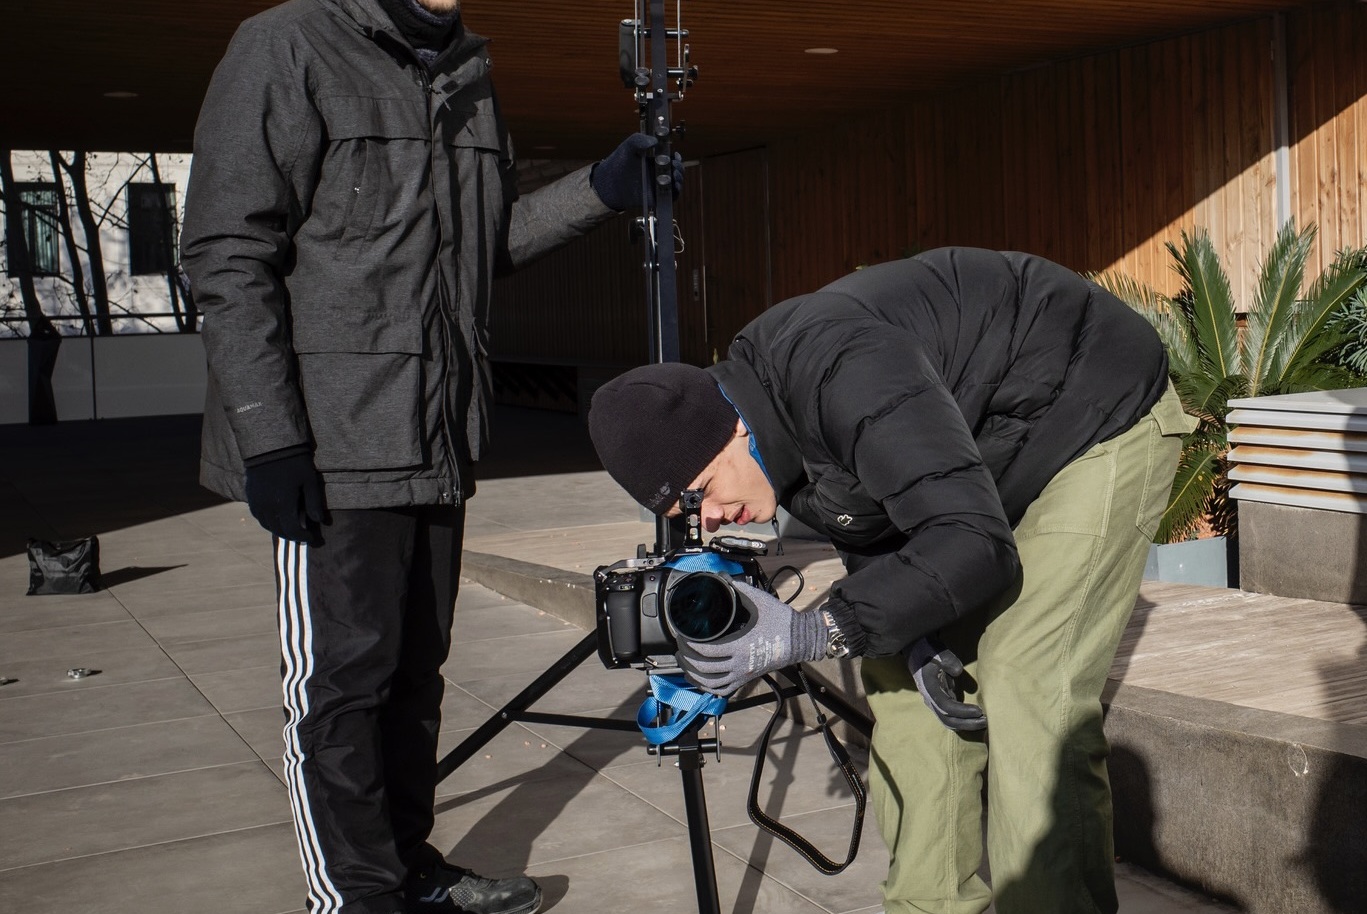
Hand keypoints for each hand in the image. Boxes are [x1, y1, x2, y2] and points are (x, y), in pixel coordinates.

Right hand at [244, 451, 326, 544]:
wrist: (270, 446)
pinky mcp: (250, 497)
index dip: (303, 537)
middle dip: (293, 536)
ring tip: (291, 528)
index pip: (292, 530)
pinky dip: (269, 521)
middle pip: (279, 530)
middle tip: (303, 535)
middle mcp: (267, 507)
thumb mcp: (309, 480)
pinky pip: (258, 516)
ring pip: (267, 525)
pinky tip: (277, 518)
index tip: (312, 538)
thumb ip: (314, 503)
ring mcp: (256, 502)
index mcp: (283, 504)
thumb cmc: (294, 462)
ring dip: (280, 530)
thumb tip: (319, 521)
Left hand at [590, 133, 683, 210]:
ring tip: (674, 174)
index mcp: (655, 160)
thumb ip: (639, 139)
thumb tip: (655, 141)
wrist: (609, 183)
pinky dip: (676, 191)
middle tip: (674, 164)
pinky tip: (674, 185)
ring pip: (676, 182)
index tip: (675, 154)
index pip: (671, 158)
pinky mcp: (657, 197)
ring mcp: (658, 185)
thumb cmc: (619, 163)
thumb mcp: (628, 146)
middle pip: (677, 170)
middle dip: (679, 167)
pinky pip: (671, 196)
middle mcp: (658, 172)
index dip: (676, 157)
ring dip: (680, 178)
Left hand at [676, 580, 825, 695]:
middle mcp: (740, 664)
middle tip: (679, 648)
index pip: (706, 651)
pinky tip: (700, 682)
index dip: (688, 644)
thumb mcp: (760, 601)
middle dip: (686, 660)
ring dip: (694, 677)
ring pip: (711, 684)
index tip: (681, 635)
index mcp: (740, 646)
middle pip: (704, 669)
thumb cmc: (782, 621)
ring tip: (684, 666)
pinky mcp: (748, 679)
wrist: (801, 639)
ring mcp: (744, 675)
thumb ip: (739, 588)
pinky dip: (709, 689)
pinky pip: (724, 691)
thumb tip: (723, 577)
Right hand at [907, 636, 986, 731]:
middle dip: (967, 723)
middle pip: (948, 720)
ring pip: (949, 721)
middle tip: (986, 721)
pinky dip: (963, 720)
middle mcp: (931, 699)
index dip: (962, 712)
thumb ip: (948, 661)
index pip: (946, 707)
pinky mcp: (940, 700)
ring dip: (966, 724)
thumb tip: (957, 671)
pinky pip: (951, 716)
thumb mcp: (938, 653)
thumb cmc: (929, 652)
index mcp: (929, 689)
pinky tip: (976, 718)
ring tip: (983, 722)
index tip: (979, 711)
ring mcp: (934, 702)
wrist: (917, 652)